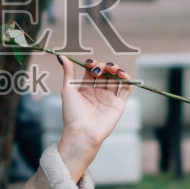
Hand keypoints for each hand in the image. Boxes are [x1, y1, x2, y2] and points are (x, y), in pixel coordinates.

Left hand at [57, 55, 130, 180]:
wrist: (82, 132)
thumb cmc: (72, 113)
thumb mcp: (68, 90)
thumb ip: (68, 72)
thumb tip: (61, 56)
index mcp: (85, 88)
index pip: (92, 70)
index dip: (93, 64)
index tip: (90, 64)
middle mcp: (98, 92)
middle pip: (106, 73)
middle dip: (105, 66)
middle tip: (100, 69)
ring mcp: (109, 98)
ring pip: (117, 79)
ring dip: (117, 70)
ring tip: (113, 69)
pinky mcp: (118, 105)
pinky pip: (126, 90)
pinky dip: (128, 81)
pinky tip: (123, 75)